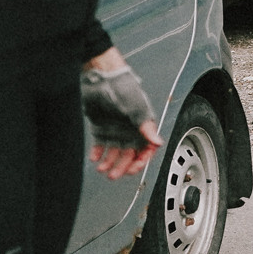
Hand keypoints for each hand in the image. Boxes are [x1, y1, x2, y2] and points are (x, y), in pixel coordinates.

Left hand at [80, 55, 160, 178]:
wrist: (102, 79)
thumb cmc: (124, 89)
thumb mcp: (137, 110)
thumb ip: (146, 128)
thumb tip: (157, 142)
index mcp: (143, 127)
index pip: (146, 149)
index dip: (141, 160)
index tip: (133, 169)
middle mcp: (130, 131)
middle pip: (129, 154)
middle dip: (122, 166)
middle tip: (114, 175)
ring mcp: (116, 130)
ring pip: (114, 153)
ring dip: (109, 163)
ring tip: (102, 169)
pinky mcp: (101, 129)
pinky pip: (100, 146)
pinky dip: (97, 154)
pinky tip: (95, 158)